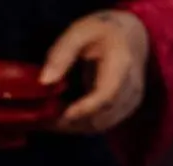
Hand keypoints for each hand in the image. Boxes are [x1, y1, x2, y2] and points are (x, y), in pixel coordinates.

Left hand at [42, 10, 150, 134]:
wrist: (129, 37)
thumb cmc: (102, 33)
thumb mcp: (79, 32)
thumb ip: (61, 54)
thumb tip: (44, 81)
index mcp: (121, 64)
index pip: (107, 94)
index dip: (85, 108)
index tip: (62, 115)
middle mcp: (130, 87)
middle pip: (100, 116)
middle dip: (69, 121)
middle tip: (41, 118)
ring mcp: (129, 102)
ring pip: (98, 125)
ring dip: (71, 126)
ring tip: (46, 118)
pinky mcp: (123, 111)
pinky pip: (99, 125)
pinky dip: (78, 125)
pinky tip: (60, 117)